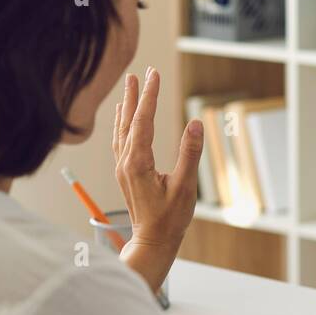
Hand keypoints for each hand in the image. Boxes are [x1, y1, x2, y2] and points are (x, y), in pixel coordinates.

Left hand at [112, 67, 203, 291]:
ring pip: (122, 129)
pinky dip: (121, 124)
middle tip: (141, 72)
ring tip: (129, 88)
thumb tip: (196, 125)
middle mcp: (126, 162)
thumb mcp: (185, 187)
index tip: (155, 74)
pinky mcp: (124, 174)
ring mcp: (122, 168)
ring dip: (127, 107)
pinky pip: (119, 141)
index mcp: (138, 163)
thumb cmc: (170, 219)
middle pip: (129, 120)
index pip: (144, 121)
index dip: (150, 96)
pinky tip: (123, 118)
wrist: (152, 241)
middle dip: (136, 95)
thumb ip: (189, 154)